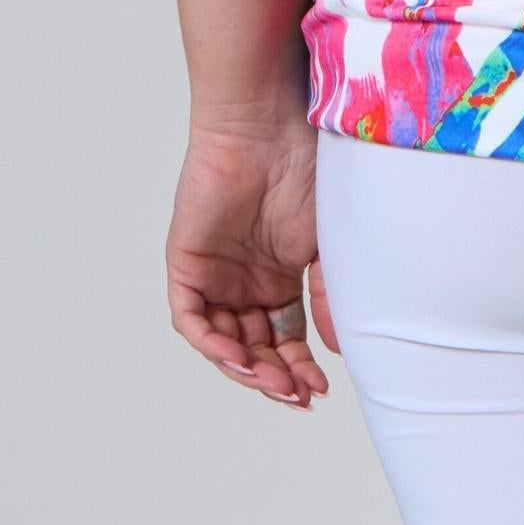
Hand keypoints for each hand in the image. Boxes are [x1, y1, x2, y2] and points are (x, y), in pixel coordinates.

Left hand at [164, 124, 338, 408]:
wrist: (271, 127)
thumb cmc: (308, 171)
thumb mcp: (328, 247)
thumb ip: (327, 299)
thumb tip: (336, 352)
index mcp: (279, 278)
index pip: (285, 340)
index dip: (299, 369)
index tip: (321, 391)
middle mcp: (245, 281)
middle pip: (254, 347)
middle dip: (276, 377)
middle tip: (298, 397)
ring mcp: (215, 274)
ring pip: (222, 341)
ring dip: (246, 368)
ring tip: (276, 384)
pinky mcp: (187, 263)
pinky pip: (192, 319)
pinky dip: (212, 344)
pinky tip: (240, 360)